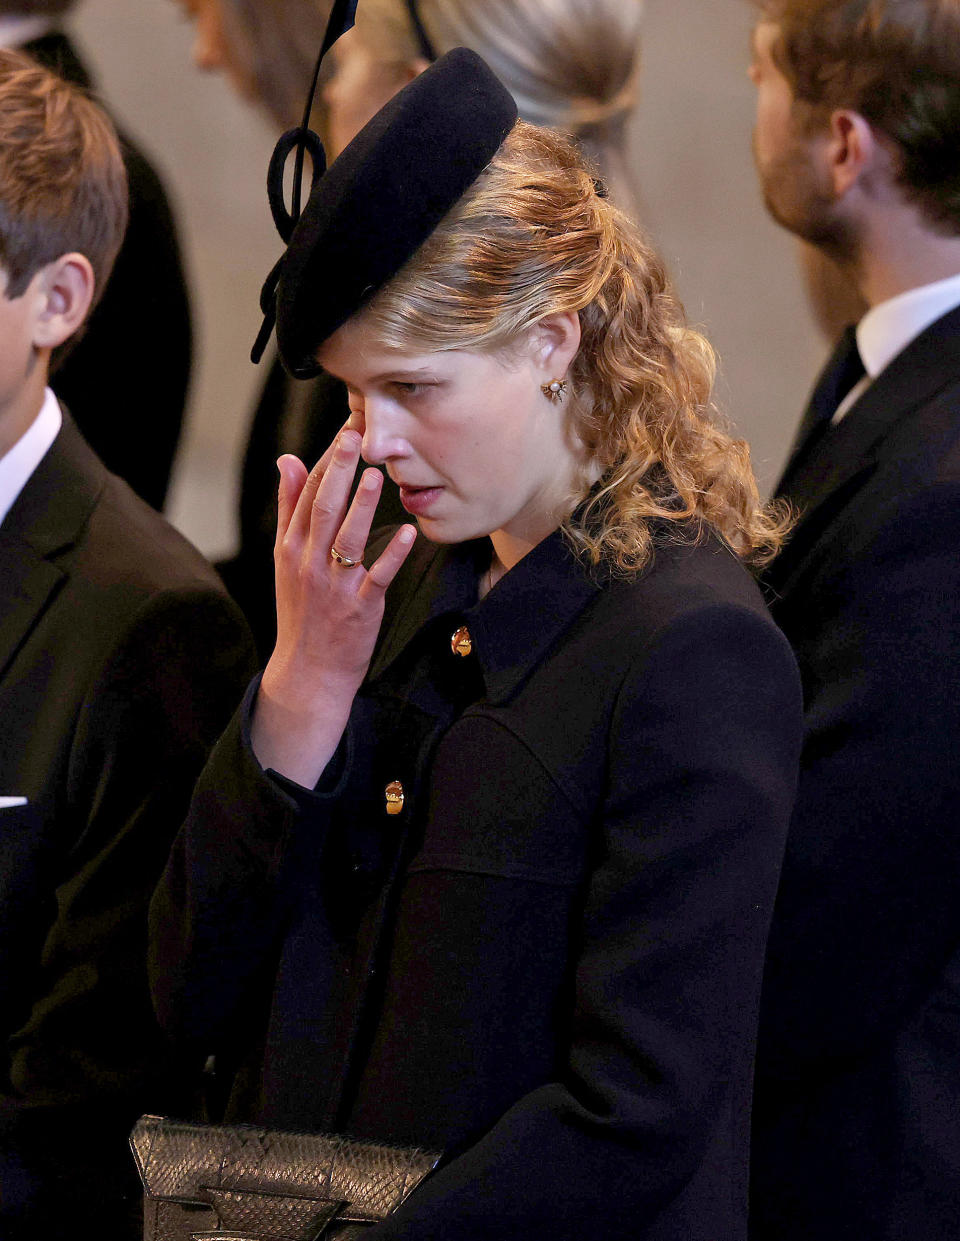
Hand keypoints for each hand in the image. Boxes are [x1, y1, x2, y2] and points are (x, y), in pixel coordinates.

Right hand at [251, 428, 416, 786]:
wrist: (307, 672)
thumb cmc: (300, 610)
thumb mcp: (284, 557)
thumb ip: (288, 507)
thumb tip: (285, 459)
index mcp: (290, 546)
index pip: (307, 494)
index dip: (326, 459)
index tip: (344, 428)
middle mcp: (308, 562)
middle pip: (324, 508)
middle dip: (339, 470)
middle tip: (356, 435)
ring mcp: (333, 586)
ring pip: (347, 539)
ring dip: (362, 506)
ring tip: (377, 475)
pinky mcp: (359, 608)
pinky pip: (376, 576)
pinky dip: (391, 554)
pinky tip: (406, 532)